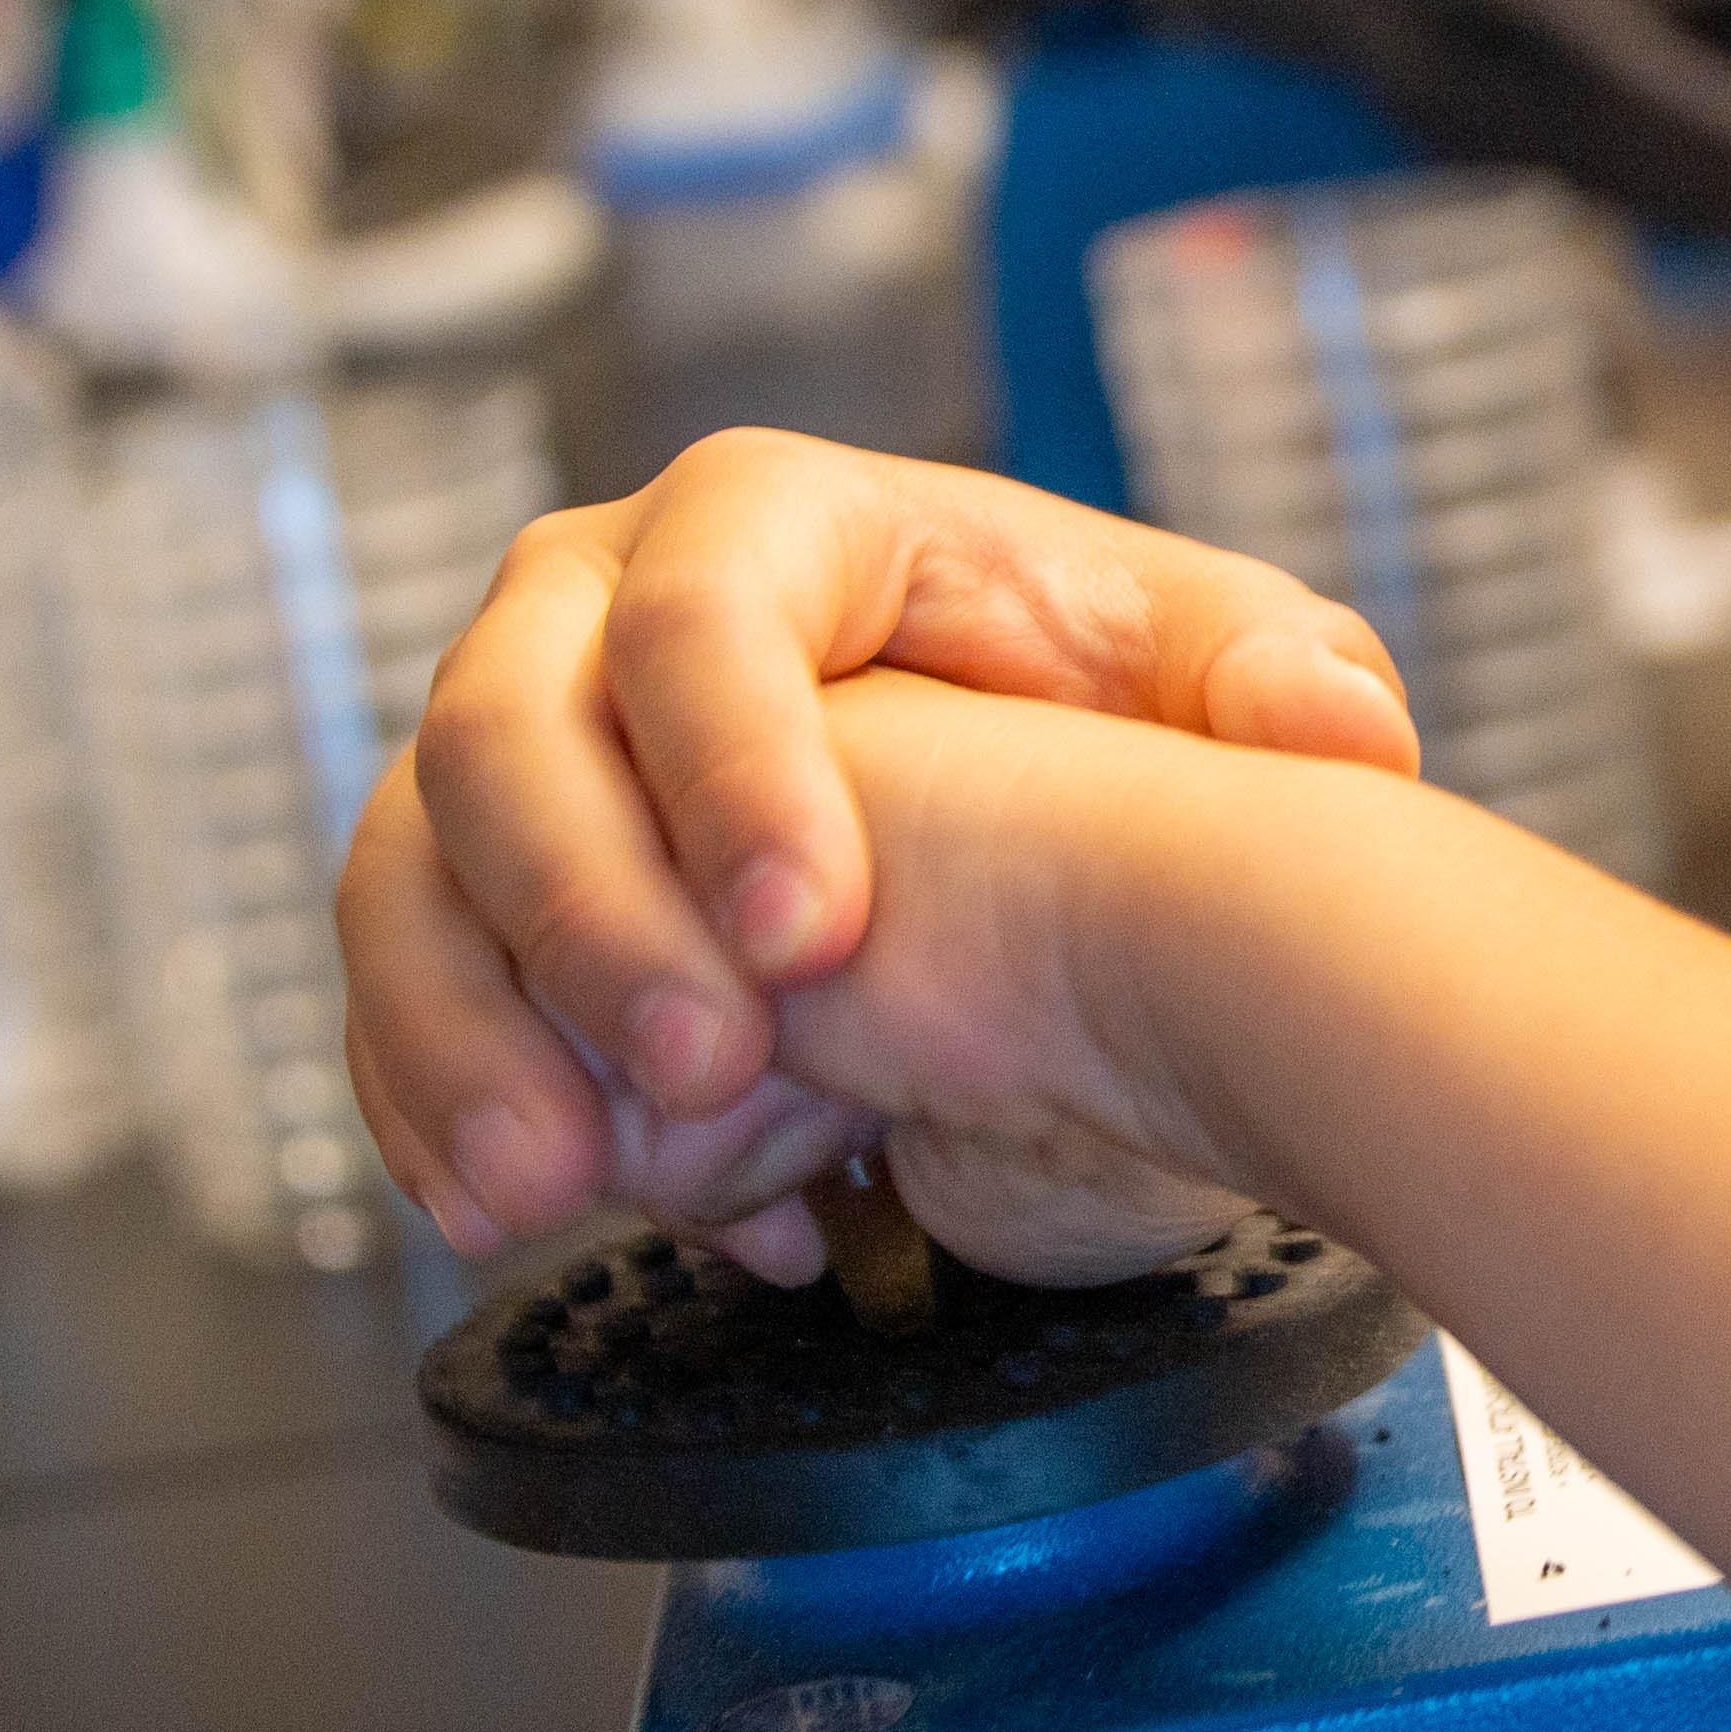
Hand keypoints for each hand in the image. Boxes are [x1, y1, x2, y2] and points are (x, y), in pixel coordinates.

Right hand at [340, 431, 1417, 1264]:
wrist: (984, 803)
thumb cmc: (1083, 702)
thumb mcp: (1211, 674)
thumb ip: (1281, 685)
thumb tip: (1333, 723)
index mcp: (773, 522)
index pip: (701, 609)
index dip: (735, 766)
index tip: (814, 932)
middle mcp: (593, 604)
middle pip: (510, 727)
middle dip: (590, 912)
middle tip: (704, 1074)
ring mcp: (510, 739)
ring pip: (411, 861)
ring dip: (465, 1033)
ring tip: (556, 1190)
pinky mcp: (461, 882)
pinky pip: (397, 982)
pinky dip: (432, 1102)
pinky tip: (508, 1209)